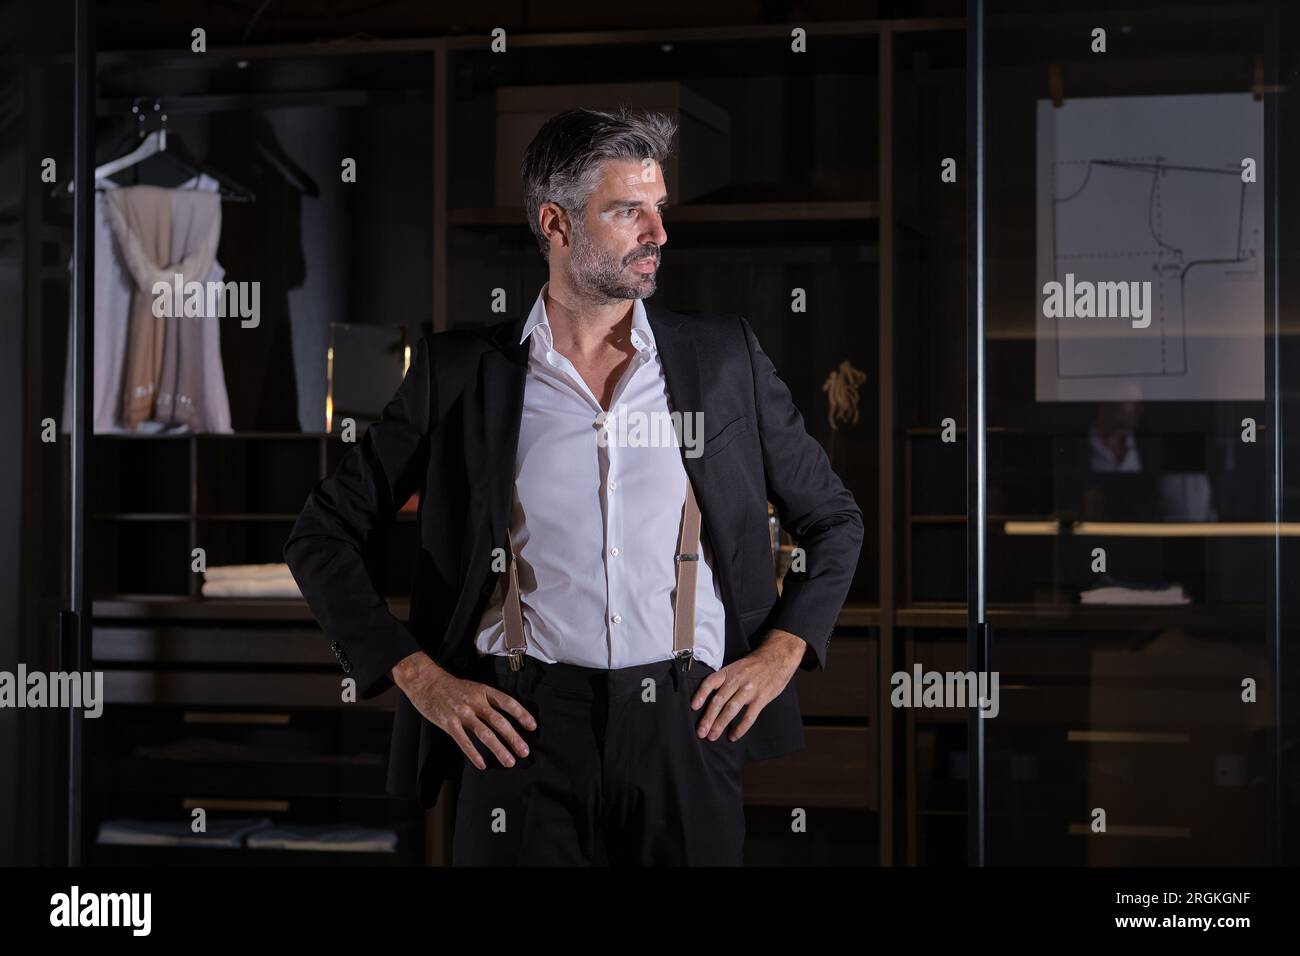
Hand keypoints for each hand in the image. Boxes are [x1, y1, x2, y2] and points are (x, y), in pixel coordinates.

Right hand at [391, 652, 535, 770]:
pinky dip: (474, 754)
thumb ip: (487, 701)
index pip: (507, 703)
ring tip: (509, 761)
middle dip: (514, 738)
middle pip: (499, 721)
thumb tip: (505, 718)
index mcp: (484, 691)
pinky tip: (482, 764)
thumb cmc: (451, 687)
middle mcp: (475, 701)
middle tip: (524, 752)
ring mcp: (462, 712)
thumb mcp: (473, 687)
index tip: (532, 726)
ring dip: (499, 749)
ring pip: (485, 733)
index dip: (521, 714)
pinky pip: (464, 741)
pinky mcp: (448, 723)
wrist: (425, 681)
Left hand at [690, 629, 805, 741]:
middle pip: (719, 700)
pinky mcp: (761, 698)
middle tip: (701, 732)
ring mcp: (749, 690)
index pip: (710, 682)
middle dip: (708, 718)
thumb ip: (725, 679)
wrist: (777, 657)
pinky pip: (749, 716)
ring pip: (731, 709)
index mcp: (728, 671)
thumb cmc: (755, 664)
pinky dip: (740, 728)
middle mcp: (737, 680)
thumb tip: (710, 697)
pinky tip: (733, 736)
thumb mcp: (736, 666)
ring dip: (720, 724)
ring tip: (712, 736)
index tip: (693, 707)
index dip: (700, 694)